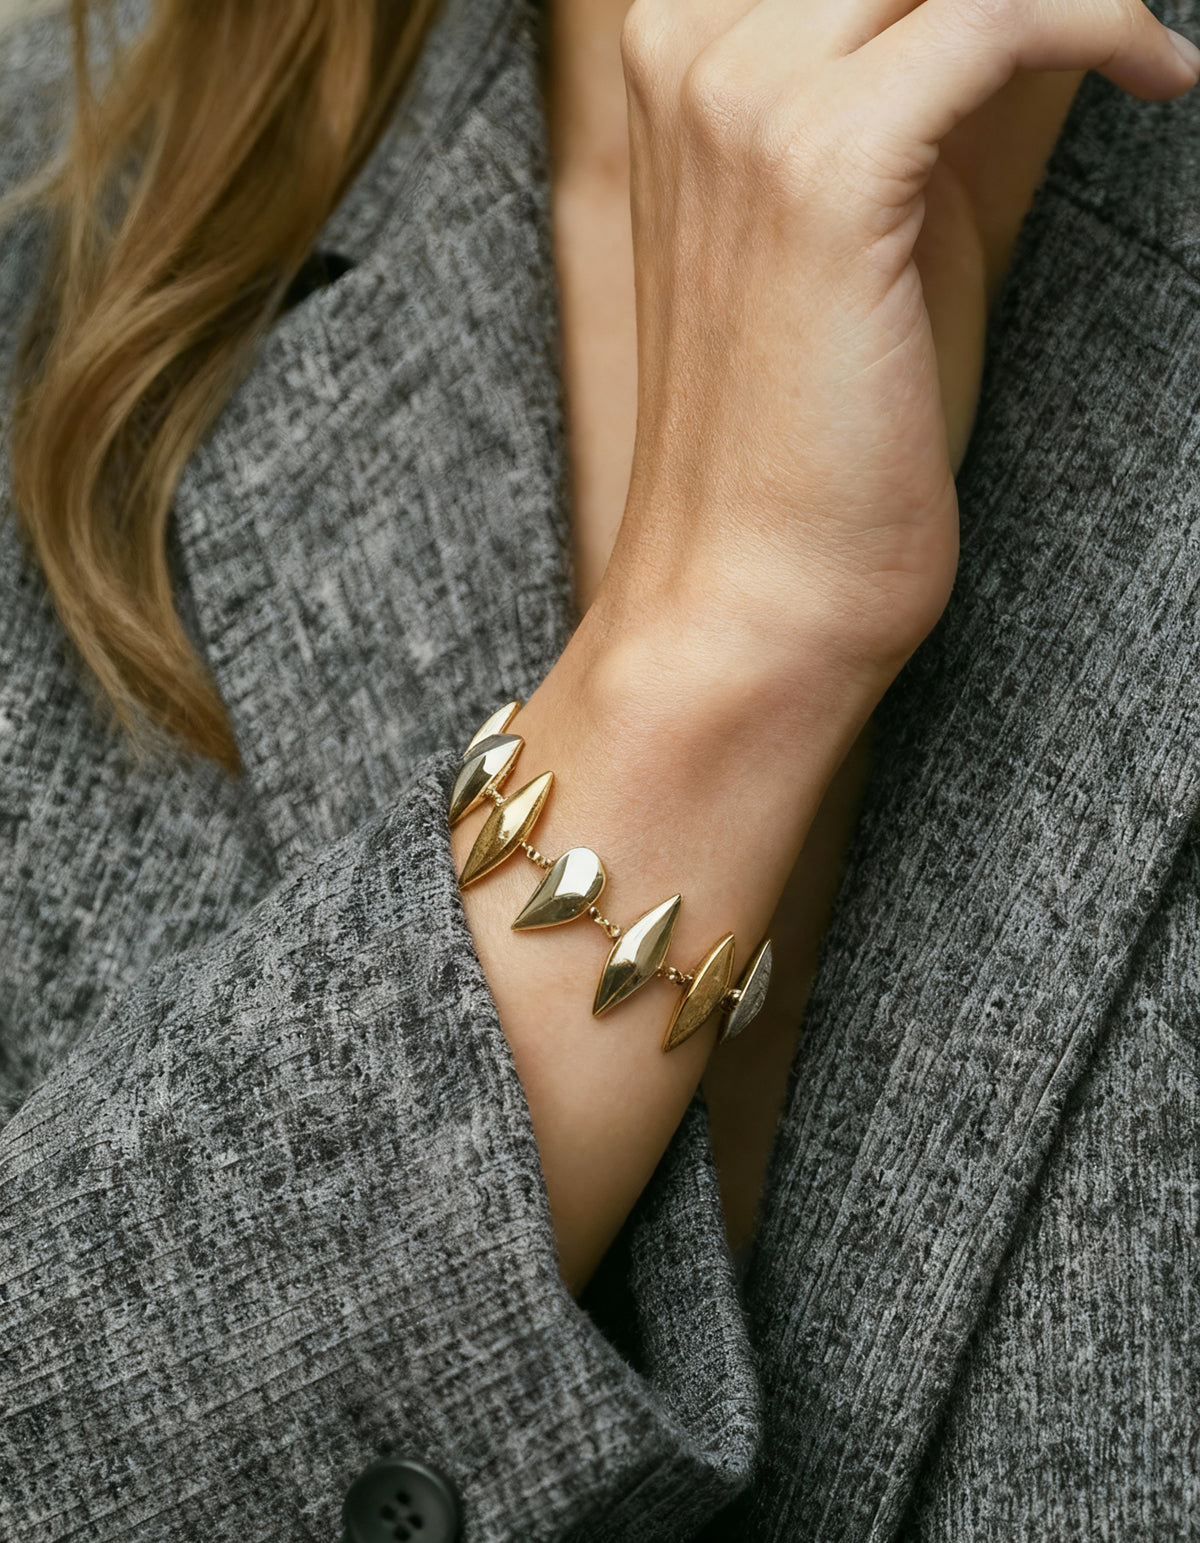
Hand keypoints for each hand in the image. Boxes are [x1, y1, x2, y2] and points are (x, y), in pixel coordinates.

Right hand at [593, 0, 1197, 683]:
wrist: (749, 592)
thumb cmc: (806, 441)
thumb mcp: (847, 229)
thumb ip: (905, 99)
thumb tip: (1009, 18)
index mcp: (679, 61)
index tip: (1064, 4)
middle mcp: (691, 56)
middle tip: (1108, 12)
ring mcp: (744, 105)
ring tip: (1138, 29)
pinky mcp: (825, 168)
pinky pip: (1003, 11)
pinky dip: (1108, 23)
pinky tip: (1161, 79)